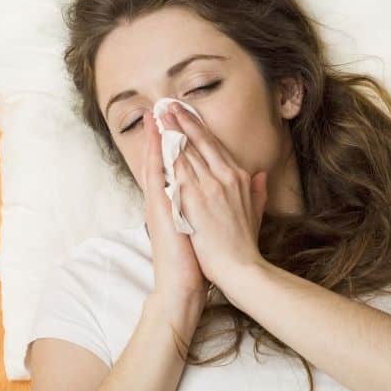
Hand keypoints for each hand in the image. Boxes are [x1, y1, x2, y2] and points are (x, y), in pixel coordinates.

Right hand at [140, 109, 207, 325]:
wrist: (183, 285)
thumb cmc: (197, 260)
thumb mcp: (207, 227)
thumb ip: (220, 205)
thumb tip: (236, 188)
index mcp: (178, 201)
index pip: (177, 164)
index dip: (178, 141)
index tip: (180, 119)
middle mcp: (165, 199)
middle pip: (165, 158)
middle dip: (165, 131)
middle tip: (162, 105)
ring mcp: (159, 204)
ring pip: (157, 163)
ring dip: (156, 137)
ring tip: (154, 113)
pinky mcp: (158, 210)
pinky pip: (155, 177)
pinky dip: (154, 157)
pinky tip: (155, 139)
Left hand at [162, 103, 268, 294]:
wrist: (240, 268)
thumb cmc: (244, 245)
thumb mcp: (256, 213)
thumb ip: (258, 191)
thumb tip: (262, 174)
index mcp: (238, 179)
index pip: (214, 146)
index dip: (199, 128)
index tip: (187, 114)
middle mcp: (224, 178)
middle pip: (199, 143)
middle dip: (182, 121)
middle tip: (168, 105)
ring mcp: (209, 187)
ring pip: (187, 151)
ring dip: (172, 131)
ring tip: (160, 115)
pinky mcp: (195, 199)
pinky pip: (178, 170)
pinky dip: (168, 153)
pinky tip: (159, 139)